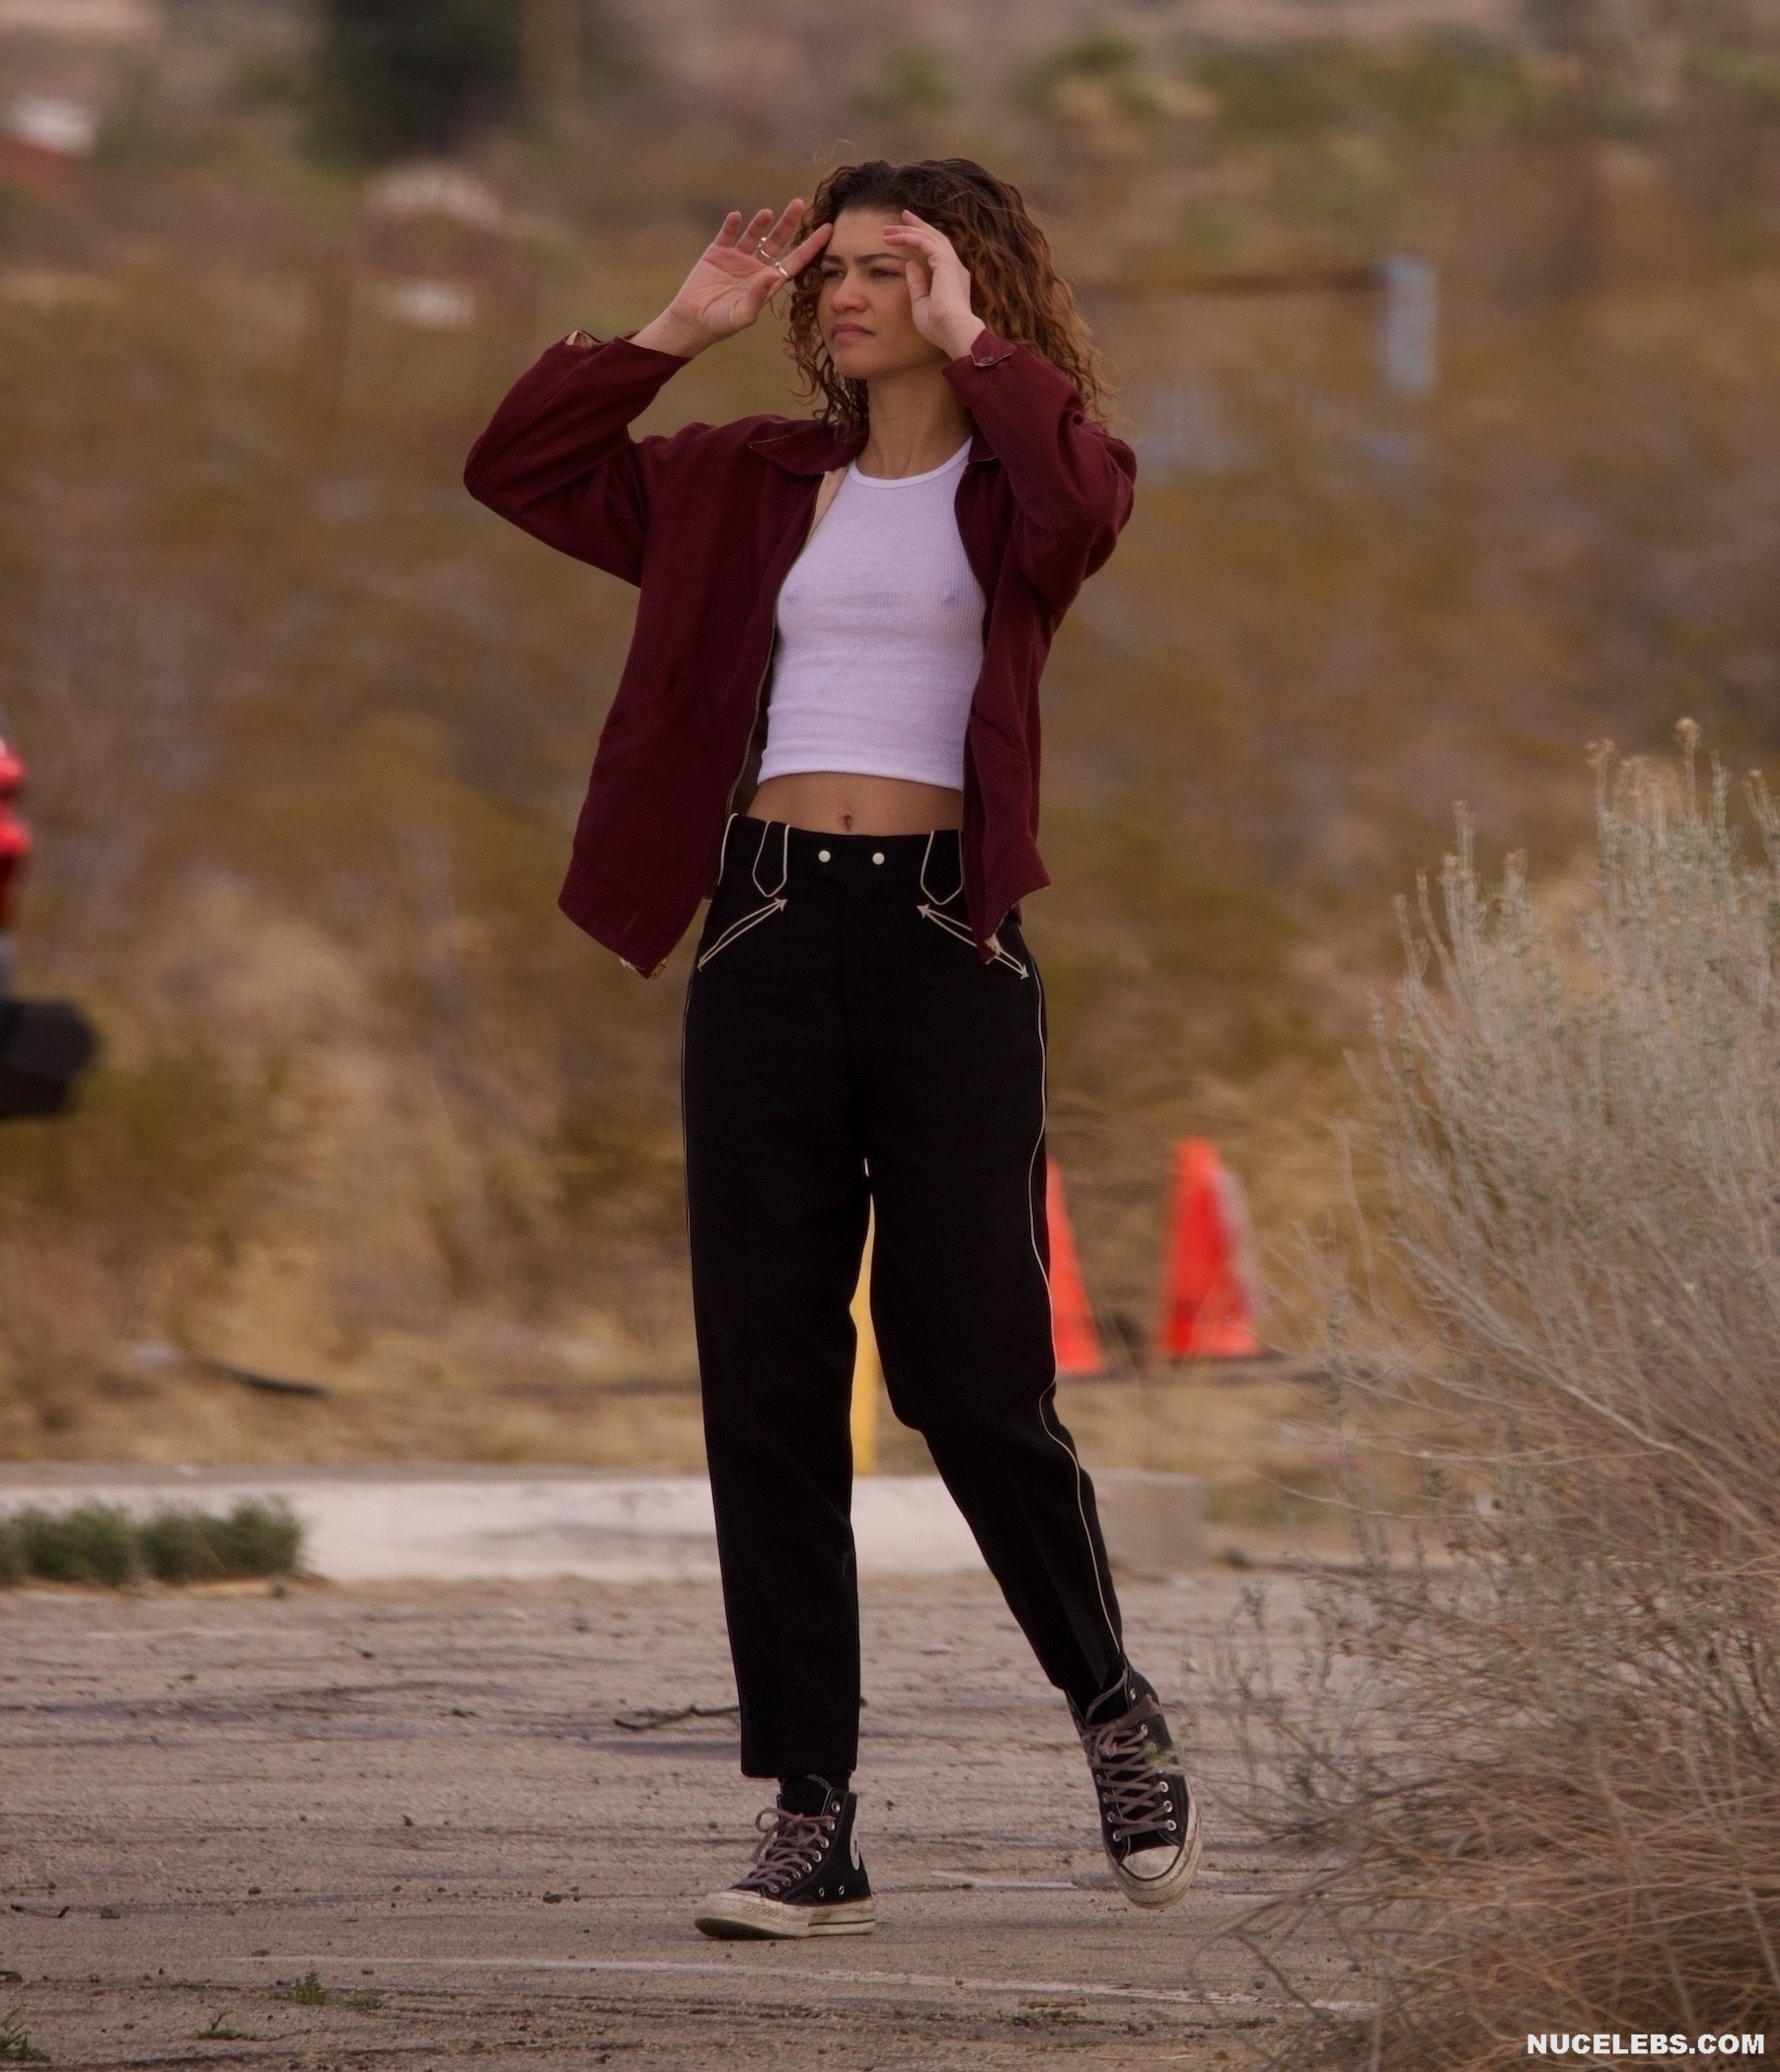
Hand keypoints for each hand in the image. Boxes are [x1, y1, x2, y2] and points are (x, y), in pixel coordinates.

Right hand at [633, 204, 831, 357]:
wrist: (691, 321)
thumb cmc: (720, 324)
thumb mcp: (742, 315)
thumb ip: (758, 296)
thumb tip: (772, 276)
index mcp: (767, 282)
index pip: (795, 261)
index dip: (811, 246)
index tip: (828, 230)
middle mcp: (756, 267)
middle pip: (778, 241)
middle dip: (789, 223)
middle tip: (799, 204)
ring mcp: (736, 258)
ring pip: (755, 234)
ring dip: (761, 222)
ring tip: (768, 213)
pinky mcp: (717, 252)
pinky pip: (727, 233)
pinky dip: (732, 224)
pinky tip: (737, 217)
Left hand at [882, 212, 984, 361]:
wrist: (953, 332)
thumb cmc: (939, 327)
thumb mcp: (921, 304)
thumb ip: (917, 284)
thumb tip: (910, 264)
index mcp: (952, 278)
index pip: (937, 252)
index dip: (922, 240)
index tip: (906, 234)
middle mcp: (954, 267)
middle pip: (935, 238)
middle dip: (917, 226)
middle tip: (902, 217)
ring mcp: (952, 263)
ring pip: (929, 237)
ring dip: (909, 230)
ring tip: (890, 227)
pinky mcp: (945, 262)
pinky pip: (924, 242)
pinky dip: (909, 237)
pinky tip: (894, 237)